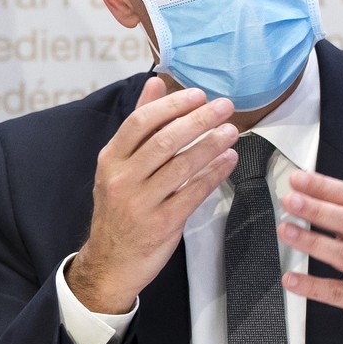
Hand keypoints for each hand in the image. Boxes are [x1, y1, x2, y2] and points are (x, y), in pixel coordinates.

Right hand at [66, 77, 238, 313]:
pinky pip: (192, 193)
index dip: (171, 105)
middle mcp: (122, 178)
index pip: (140, 122)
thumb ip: (139, 125)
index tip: (198, 94)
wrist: (111, 260)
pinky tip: (229, 161)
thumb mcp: (118, 164)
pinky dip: (213, 175)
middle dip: (198, 121)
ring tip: (232, 131)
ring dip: (210, 146)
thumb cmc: (119, 207)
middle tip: (224, 106)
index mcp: (110, 158)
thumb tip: (155, 83)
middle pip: (163, 141)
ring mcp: (141, 202)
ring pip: (180, 166)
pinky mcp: (162, 223)